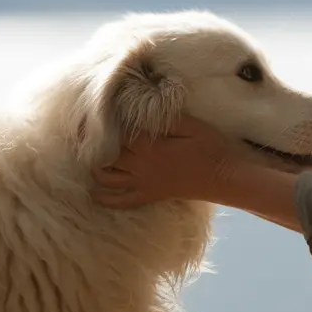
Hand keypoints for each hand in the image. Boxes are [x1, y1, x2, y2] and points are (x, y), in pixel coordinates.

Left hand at [91, 115, 242, 207]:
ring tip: (92, 156)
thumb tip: (145, 110)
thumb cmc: (211, 148)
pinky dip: (104, 197)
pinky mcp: (149, 195)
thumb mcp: (193, 126)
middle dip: (96, 143)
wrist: (224, 177)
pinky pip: (120, 201)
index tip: (101, 111)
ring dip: (96, 167)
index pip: (119, 133)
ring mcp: (143, 183)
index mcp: (150, 147)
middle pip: (108, 154)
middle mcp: (141, 166)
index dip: (109, 121)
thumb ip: (167, 118)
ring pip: (107, 178)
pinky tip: (95, 191)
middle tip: (87, 132)